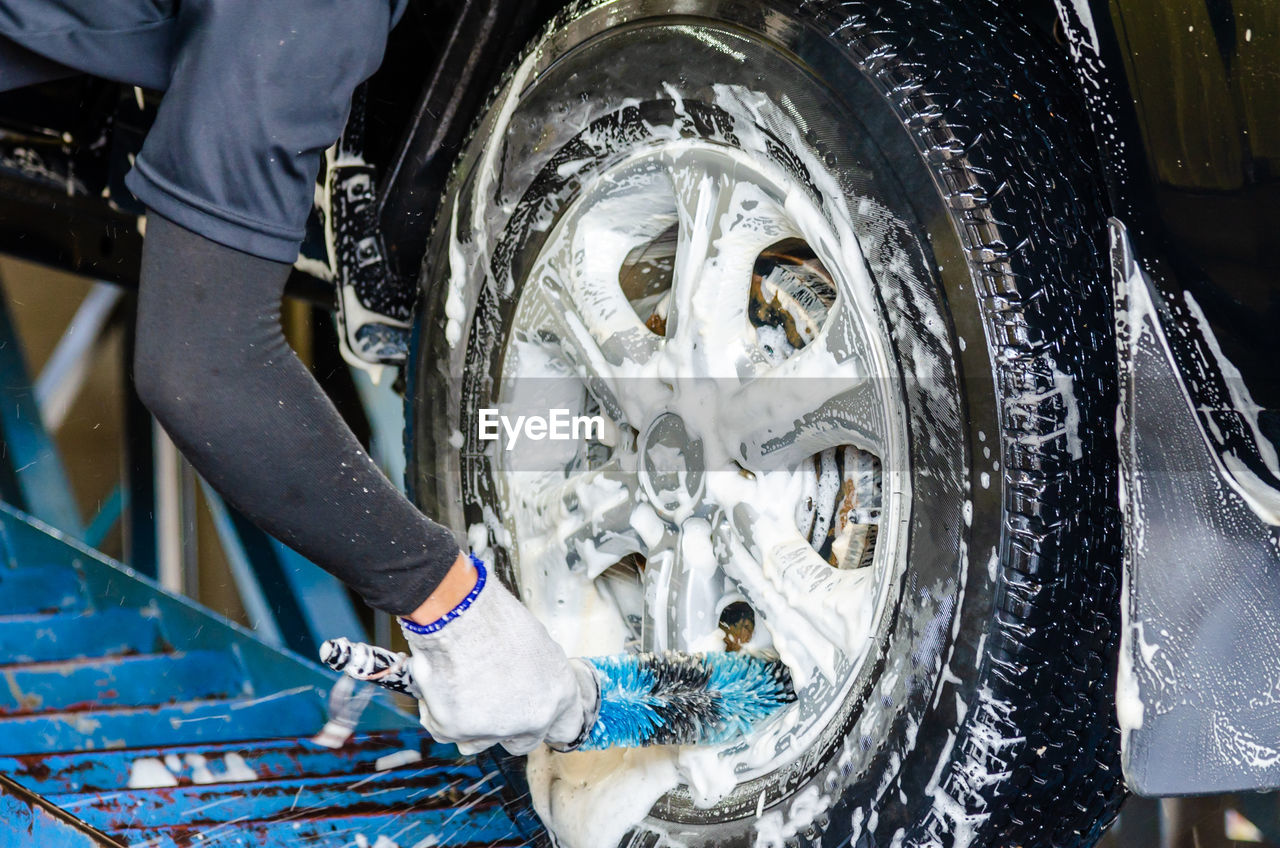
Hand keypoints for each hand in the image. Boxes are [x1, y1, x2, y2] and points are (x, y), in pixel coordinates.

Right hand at [397, 556, 596, 754]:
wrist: (459, 613)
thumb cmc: (495, 618)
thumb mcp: (535, 644)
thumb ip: (537, 677)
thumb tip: (528, 687)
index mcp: (559, 693)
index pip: (566, 727)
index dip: (548, 723)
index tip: (534, 720)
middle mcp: (534, 717)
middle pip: (524, 742)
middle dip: (507, 727)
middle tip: (490, 702)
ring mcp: (497, 728)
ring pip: (481, 741)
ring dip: (471, 722)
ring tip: (460, 685)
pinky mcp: (458, 730)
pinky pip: (445, 729)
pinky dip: (439, 712)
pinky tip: (441, 684)